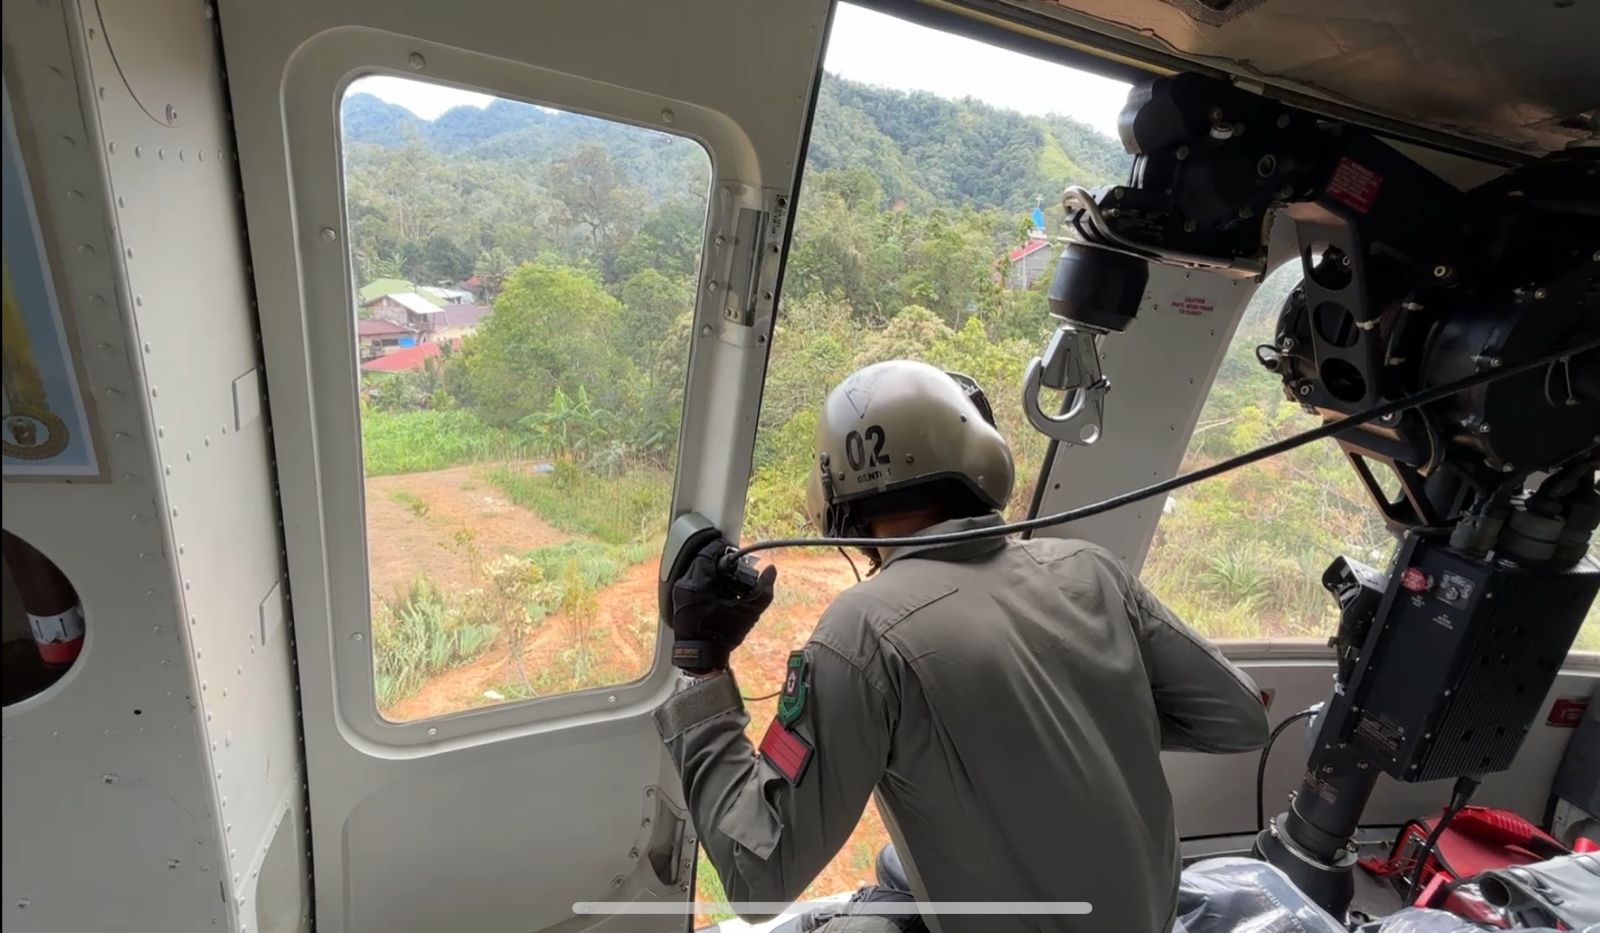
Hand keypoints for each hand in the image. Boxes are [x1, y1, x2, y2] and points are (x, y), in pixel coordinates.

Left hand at [670, 538, 776, 672]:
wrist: (702, 658)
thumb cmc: (722, 635)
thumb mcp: (748, 611)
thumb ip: (763, 589)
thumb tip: (771, 571)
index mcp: (698, 582)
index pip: (707, 552)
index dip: (722, 549)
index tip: (734, 554)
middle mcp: (684, 585)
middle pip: (701, 562)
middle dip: (719, 564)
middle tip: (734, 570)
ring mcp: (679, 595)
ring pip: (696, 573)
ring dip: (711, 574)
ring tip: (727, 584)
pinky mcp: (679, 604)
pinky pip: (692, 585)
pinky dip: (704, 585)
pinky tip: (718, 596)